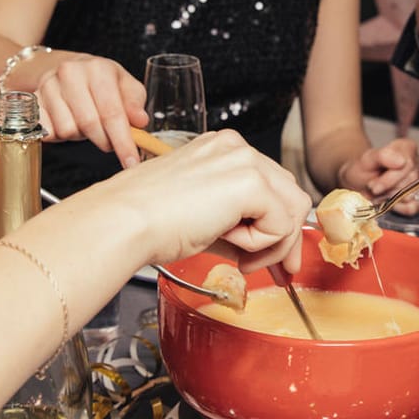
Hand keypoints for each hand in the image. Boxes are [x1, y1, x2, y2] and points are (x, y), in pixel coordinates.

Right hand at [33, 51, 149, 166]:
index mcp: (98, 68)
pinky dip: (61, 134)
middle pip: (89, 124)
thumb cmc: (102, 81)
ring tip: (86, 123)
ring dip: (81, 135)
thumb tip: (140, 121)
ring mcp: (48, 85)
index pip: (112, 112)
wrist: (71, 69)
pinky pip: (48, 131)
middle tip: (110, 142)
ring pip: (67, 130)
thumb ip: (135, 104)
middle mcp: (71, 73)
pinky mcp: (33, 100)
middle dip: (104, 141)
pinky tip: (69, 122)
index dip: (123, 141)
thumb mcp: (126, 86)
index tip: (131, 161)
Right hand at [86, 131, 311, 275]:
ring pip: (293, 209)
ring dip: (273, 243)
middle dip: (287, 238)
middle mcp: (237, 147)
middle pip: (290, 194)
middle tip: (277, 271)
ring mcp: (245, 160)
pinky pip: (281, 223)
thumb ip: (238, 227)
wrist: (124, 223)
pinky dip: (261, 244)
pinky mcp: (250, 182)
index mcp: (222, 150)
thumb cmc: (148, 222)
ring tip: (240, 258)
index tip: (275, 257)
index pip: (272, 185)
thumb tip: (266, 252)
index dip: (279, 225)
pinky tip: (227, 242)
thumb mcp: (203, 217)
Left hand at [338, 137, 418, 215]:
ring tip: (379, 193)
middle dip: (387, 189)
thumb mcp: (367, 159)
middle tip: (373, 188)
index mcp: (408, 147)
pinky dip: (399, 209)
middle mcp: (417, 162)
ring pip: (410, 194)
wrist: (359, 181)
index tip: (373, 185)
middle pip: (409, 181)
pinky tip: (389, 204)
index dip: (389, 179)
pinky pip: (414, 207)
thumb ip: (382, 156)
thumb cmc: (364, 168)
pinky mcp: (418, 197)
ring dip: (390, 198)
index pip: (408, 165)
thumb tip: (402, 161)